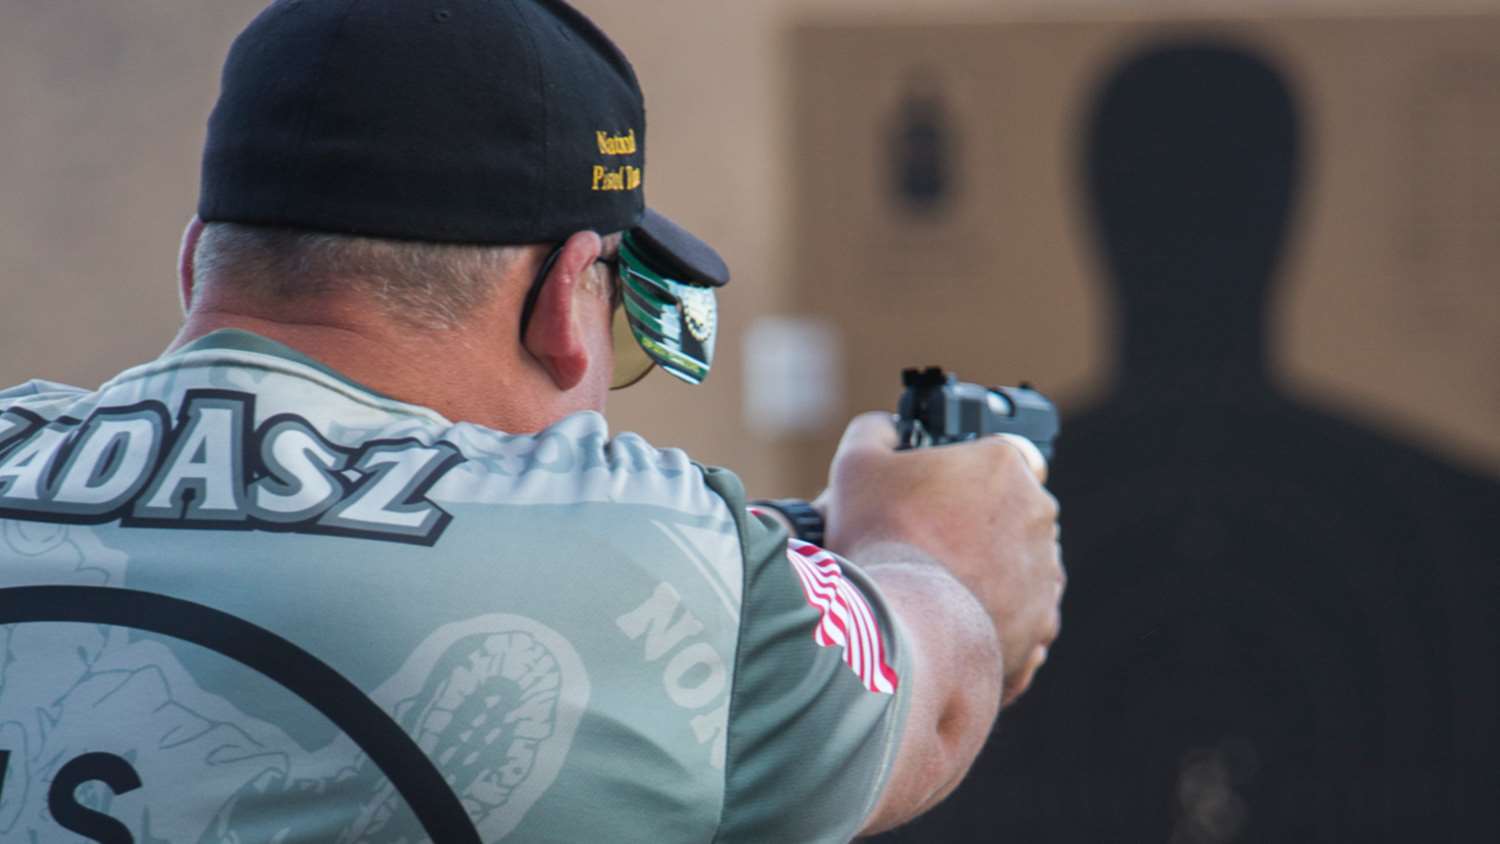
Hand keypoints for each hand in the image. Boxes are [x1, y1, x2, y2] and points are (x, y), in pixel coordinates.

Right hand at [816, 413, 1063, 704]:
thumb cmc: (881, 541)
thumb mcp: (856, 466)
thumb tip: (886, 429)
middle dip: (980, 523)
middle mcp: (1038, 513)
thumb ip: (874, 432)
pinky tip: (956, 623)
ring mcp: (1045, 571)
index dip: (974, 470)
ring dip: (991, 570)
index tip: (946, 490)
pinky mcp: (1040, 623)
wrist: (903, 629)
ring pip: (1021, 563)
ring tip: (937, 587)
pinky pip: (1023, 615)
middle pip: (1014, 509)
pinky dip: (996, 618)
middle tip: (930, 541)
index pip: (1004, 453)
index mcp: (1003, 465)